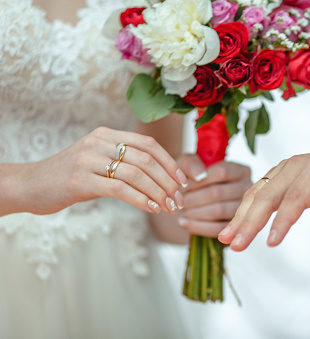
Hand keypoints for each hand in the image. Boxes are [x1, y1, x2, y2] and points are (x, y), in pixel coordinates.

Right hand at [8, 127, 186, 215]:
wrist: (30, 185)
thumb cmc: (70, 177)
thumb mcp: (98, 161)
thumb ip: (124, 163)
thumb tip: (161, 179)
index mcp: (106, 134)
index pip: (148, 143)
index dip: (169, 162)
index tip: (183, 181)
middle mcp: (99, 142)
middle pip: (146, 159)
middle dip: (168, 181)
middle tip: (179, 199)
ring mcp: (89, 159)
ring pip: (137, 174)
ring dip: (159, 193)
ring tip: (169, 207)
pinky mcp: (81, 179)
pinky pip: (121, 189)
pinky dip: (142, 199)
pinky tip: (153, 208)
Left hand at [176, 154, 251, 237]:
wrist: (194, 200)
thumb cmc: (193, 179)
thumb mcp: (188, 164)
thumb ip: (191, 163)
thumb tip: (199, 175)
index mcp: (240, 171)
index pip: (222, 171)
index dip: (199, 179)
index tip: (184, 185)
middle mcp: (247, 189)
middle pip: (218, 192)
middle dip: (194, 198)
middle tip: (180, 200)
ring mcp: (244, 210)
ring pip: (219, 211)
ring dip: (195, 212)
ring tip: (182, 210)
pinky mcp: (235, 228)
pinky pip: (217, 228)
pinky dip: (197, 226)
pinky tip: (184, 221)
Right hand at [217, 148, 309, 256]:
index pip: (298, 196)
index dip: (283, 220)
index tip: (272, 244)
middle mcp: (297, 164)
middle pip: (269, 194)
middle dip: (250, 221)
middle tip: (237, 246)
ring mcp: (284, 167)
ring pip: (257, 192)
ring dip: (241, 216)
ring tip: (226, 239)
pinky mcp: (277, 174)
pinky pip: (257, 191)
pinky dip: (244, 209)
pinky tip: (233, 227)